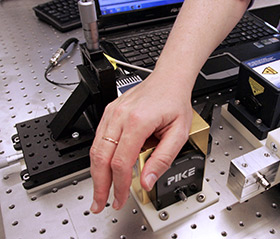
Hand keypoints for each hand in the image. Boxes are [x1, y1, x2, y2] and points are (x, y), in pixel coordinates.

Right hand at [89, 72, 192, 212]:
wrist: (168, 80)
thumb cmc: (175, 101)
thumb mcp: (179, 133)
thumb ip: (163, 158)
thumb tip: (147, 180)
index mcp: (138, 121)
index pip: (121, 162)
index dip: (119, 185)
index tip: (121, 199)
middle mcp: (120, 116)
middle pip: (101, 158)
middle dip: (99, 185)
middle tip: (99, 203)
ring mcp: (112, 113)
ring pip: (96, 149)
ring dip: (96, 174)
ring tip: (99, 191)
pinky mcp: (109, 112)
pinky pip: (99, 139)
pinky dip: (99, 158)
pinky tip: (103, 169)